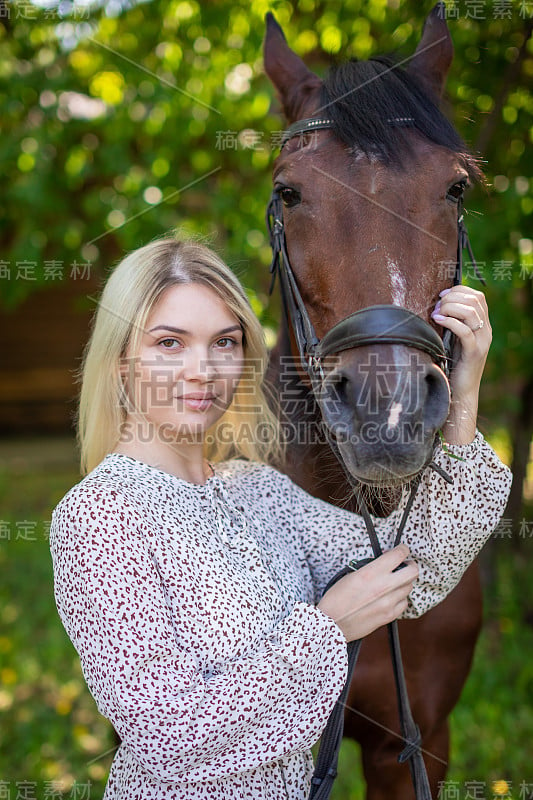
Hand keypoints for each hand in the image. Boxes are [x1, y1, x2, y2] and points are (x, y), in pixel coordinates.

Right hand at [317, 545, 417, 641]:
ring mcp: (389, 603)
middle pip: (413, 572)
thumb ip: (371, 568)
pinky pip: (404, 603)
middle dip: (411, 565)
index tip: (402, 550)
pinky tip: (391, 597)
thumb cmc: (336, 598)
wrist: (332, 624)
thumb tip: (385, 562)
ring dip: (404, 582)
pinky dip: (400, 598)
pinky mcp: (389, 616)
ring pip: (409, 587)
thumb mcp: (350, 575)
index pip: (398, 555)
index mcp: (371, 573)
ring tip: (394, 582)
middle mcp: (384, 587)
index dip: (403, 550)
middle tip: (405, 564)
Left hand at [431, 286, 491, 443]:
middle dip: (453, 298)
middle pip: (475, 300)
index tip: (441, 295)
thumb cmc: (453, 364)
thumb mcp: (453, 339)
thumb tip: (436, 306)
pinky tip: (437, 320)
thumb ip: (452, 323)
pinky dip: (450, 322)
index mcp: (483, 325)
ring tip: (436, 314)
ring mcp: (482, 341)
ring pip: (472, 312)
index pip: (478, 296)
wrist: (461, 391)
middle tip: (437, 306)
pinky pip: (465, 331)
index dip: (459, 290)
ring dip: (450, 308)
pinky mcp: (474, 353)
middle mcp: (486, 331)